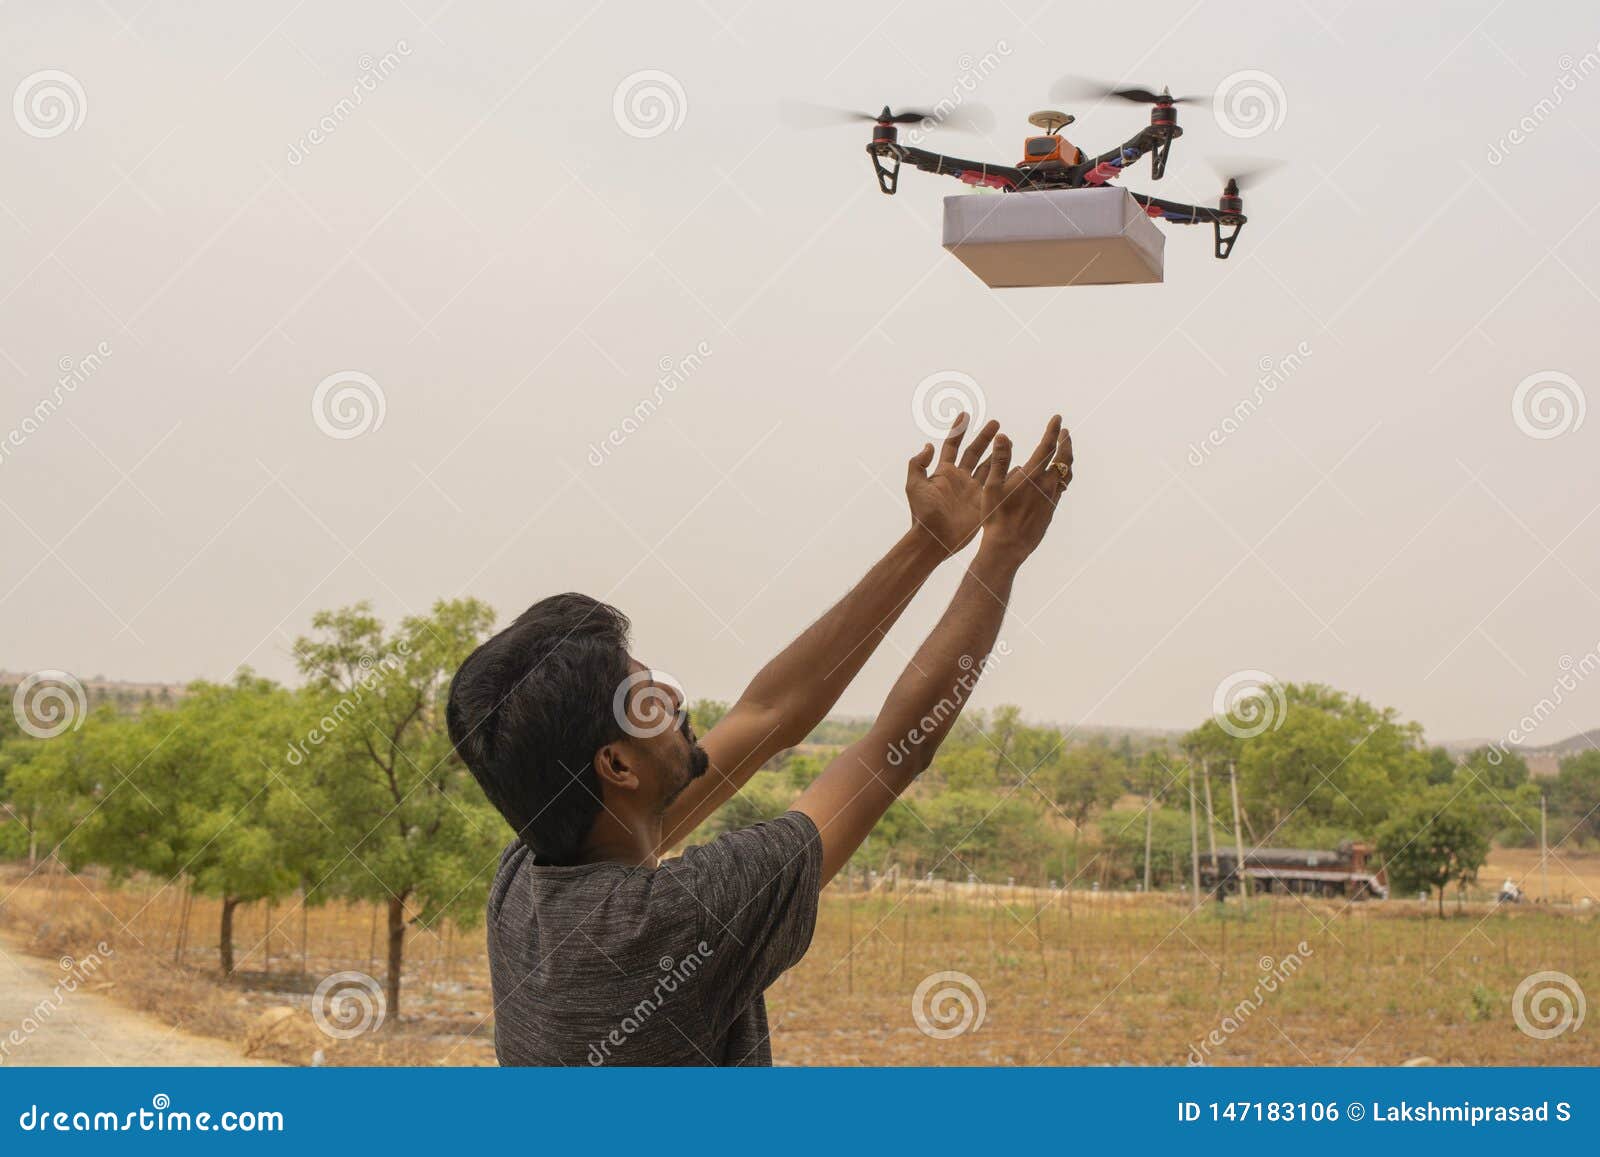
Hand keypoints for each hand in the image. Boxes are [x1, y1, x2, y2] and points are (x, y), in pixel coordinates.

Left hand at [905, 413, 1000, 557]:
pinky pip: (997, 484)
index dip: (958, 430)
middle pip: (974, 452)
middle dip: (984, 437)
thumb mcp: (914, 485)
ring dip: (997, 452)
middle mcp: (960, 478)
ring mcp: (972, 490)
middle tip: (996, 424)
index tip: (965, 414)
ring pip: (988, 466)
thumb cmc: (922, 514)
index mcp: (943, 472)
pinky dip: (1006, 474)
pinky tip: (1017, 464)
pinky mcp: (983, 502)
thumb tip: (928, 445)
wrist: (935, 539)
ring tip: (1007, 440)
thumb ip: (918, 464)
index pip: (952, 445)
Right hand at [979, 415, 1071, 562]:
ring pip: (1066, 475)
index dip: (1054, 430)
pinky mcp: (1051, 510)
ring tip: (1063, 452)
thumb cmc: (996, 516)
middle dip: (1066, 443)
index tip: (1058, 418)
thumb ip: (999, 460)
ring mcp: (1051, 498)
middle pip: (1064, 459)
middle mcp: (1047, 485)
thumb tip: (1003, 436)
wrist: (1008, 546)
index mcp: (1033, 476)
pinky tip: (1054, 478)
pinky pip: (1061, 488)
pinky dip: (1061, 476)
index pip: (1048, 447)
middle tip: (1065, 432)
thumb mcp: (992, 486)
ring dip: (1066, 460)